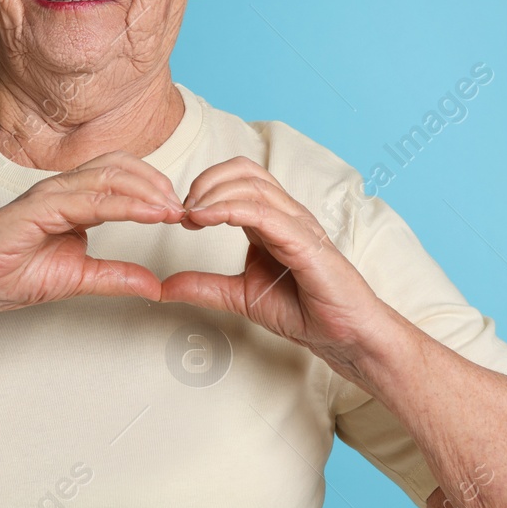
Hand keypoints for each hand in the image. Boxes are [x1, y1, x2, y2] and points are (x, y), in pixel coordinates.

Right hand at [0, 150, 186, 325]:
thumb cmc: (11, 275)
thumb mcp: (79, 278)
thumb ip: (115, 277)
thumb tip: (154, 285)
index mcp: (71, 199)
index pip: (119, 176)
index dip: (153, 188)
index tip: (180, 210)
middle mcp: (62, 189)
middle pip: (119, 166)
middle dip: (156, 183)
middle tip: (182, 207)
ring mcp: (49, 194)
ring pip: (108, 176)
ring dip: (146, 191)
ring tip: (172, 209)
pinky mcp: (38, 208)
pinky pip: (89, 199)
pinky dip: (124, 204)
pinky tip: (149, 215)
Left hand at [158, 157, 389, 372]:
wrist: (343, 336)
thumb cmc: (304, 312)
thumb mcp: (239, 297)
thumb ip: (203, 287)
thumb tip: (163, 287)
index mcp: (272, 221)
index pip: (238, 178)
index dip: (204, 186)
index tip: (179, 214)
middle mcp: (286, 215)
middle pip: (244, 171)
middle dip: (205, 182)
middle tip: (181, 210)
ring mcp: (299, 225)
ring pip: (253, 186)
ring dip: (213, 194)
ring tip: (190, 214)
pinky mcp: (306, 243)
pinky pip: (265, 214)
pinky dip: (230, 210)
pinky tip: (206, 219)